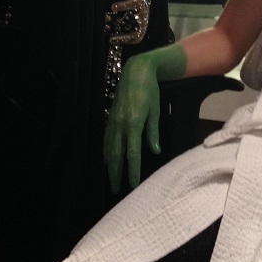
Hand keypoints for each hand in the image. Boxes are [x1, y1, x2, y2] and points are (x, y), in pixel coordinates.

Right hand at [103, 54, 161, 191]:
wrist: (135, 71)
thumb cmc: (149, 90)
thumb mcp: (155, 111)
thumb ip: (153, 132)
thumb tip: (154, 152)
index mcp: (133, 123)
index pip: (132, 153)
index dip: (132, 170)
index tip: (133, 185)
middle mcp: (120, 124)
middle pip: (116, 155)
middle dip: (116, 173)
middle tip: (116, 190)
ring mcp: (113, 121)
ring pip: (108, 148)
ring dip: (109, 165)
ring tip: (111, 179)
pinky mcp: (110, 117)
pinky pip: (106, 138)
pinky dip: (105, 151)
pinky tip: (106, 159)